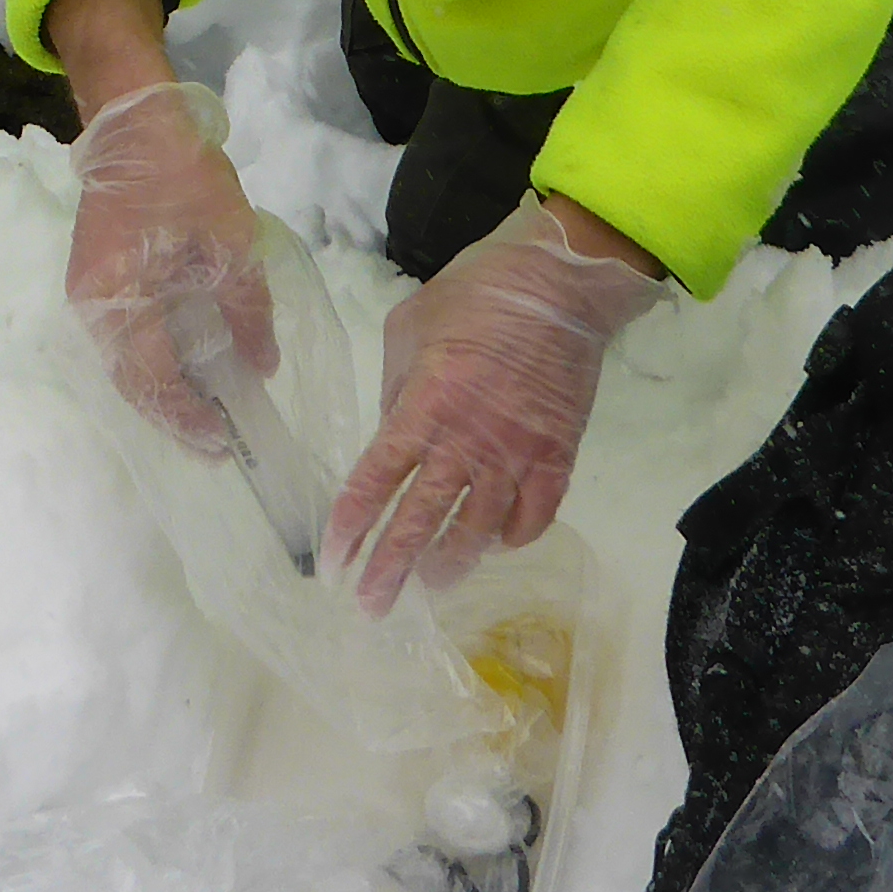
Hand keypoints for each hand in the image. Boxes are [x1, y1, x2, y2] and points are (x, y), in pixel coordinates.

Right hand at [64, 75, 274, 452]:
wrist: (136, 118)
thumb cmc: (183, 173)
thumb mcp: (230, 239)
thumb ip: (247, 308)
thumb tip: (261, 365)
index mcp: (115, 295)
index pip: (150, 376)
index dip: (186, 413)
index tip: (223, 441)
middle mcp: (92, 304)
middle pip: (131, 379)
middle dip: (173, 413)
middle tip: (217, 443)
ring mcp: (89, 292)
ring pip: (126, 362)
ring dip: (164, 389)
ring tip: (208, 413)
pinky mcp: (99, 279)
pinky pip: (126, 337)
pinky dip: (157, 359)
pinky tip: (191, 367)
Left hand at [328, 193, 666, 613]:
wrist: (557, 284)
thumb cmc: (474, 294)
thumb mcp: (409, 328)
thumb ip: (397, 388)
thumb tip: (394, 429)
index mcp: (422, 407)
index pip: (376, 481)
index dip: (352, 525)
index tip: (335, 561)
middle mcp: (465, 442)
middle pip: (420, 520)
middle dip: (391, 568)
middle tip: (373, 607)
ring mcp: (515, 455)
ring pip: (477, 530)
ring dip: (450, 562)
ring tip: (432, 582)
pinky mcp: (557, 456)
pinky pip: (534, 516)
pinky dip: (513, 536)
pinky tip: (497, 541)